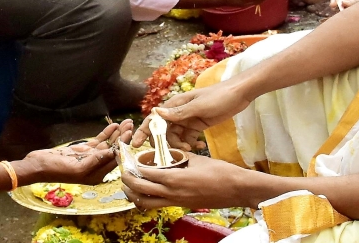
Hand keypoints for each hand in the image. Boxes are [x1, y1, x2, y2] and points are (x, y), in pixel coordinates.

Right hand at [23, 121, 132, 184]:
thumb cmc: (56, 170)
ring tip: (125, 122)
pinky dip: (105, 134)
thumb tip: (113, 153)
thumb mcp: (77, 168)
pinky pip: (98, 142)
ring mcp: (89, 158)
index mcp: (96, 176)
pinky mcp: (83, 151)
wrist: (38, 165)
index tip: (130, 134)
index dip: (123, 146)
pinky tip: (113, 125)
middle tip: (130, 124)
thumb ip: (95, 161)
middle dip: (122, 137)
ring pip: (107, 144)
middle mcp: (96, 168)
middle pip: (113, 150)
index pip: (115, 159)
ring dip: (116, 134)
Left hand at [122, 153, 251, 209]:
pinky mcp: (181, 205)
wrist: (235, 189)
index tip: (126, 159)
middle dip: (127, 181)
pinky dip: (147, 199)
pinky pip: (158, 204)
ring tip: (129, 184)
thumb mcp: (196, 158)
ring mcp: (175, 201)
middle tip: (122, 171)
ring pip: (146, 203)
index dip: (132, 166)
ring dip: (134, 194)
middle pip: (140, 190)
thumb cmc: (219, 171)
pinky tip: (148, 190)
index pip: (144, 172)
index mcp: (173, 177)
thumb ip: (179, 156)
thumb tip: (167, 153)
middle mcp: (171, 192)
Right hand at [132, 81, 251, 149]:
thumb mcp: (198, 106)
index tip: (135, 145)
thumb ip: (178, 113)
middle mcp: (178, 113)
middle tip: (171, 156)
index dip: (143, 131)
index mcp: (175, 105)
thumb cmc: (218, 97)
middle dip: (164, 144)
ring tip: (189, 151)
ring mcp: (187, 120)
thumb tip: (155, 114)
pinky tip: (199, 148)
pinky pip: (187, 138)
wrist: (239, 95)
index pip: (154, 119)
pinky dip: (191, 145)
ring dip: (179, 146)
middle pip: (163, 132)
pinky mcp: (197, 126)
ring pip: (175, 138)